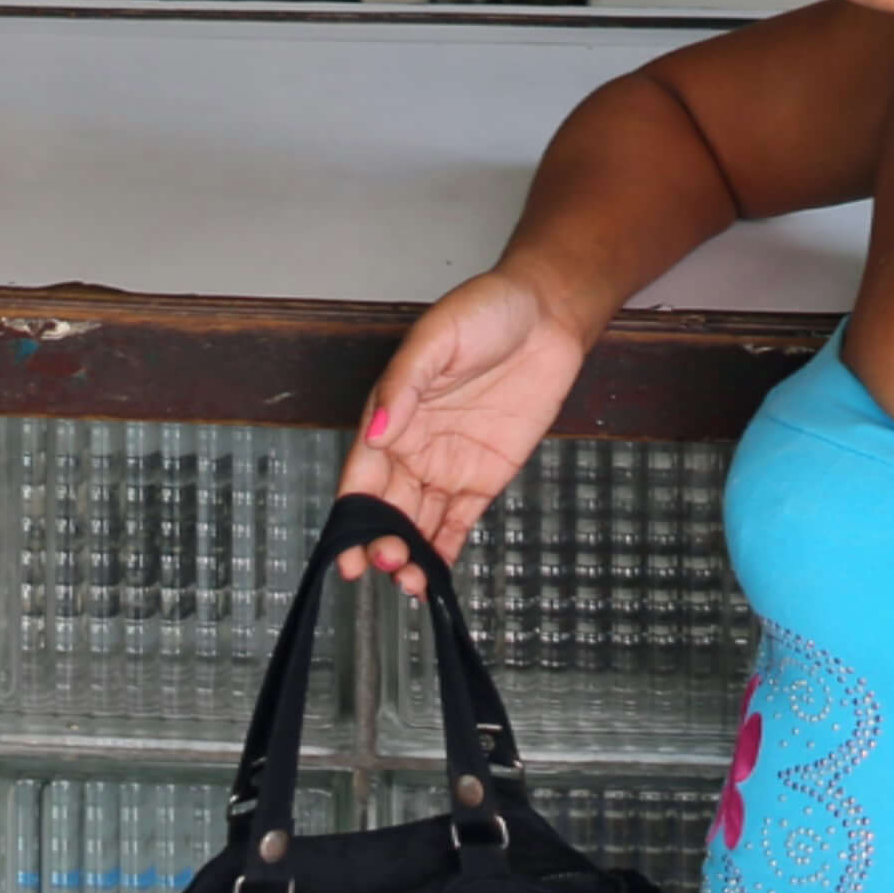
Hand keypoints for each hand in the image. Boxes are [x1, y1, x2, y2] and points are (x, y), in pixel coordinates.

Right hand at [330, 268, 592, 594]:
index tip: (346, 551)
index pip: (362, 475)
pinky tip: (433, 579)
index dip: (351, 516)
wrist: (547, 315)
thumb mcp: (436, 338)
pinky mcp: (484, 477)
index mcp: (391, 414)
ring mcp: (448, 465)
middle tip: (386, 564)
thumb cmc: (485, 311)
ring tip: (408, 581)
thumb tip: (376, 432)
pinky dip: (443, 552)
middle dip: (380, 542)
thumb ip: (404, 386)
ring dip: (409, 555)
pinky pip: (457, 523)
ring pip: (418, 523)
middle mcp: (414, 447)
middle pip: (387, 508)